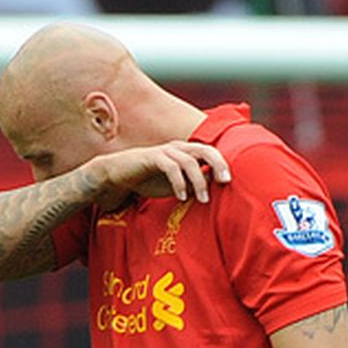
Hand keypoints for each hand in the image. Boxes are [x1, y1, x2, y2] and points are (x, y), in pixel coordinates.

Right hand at [88, 141, 229, 209]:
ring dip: (198, 181)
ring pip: (189, 161)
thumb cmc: (148, 180)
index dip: (222, 164)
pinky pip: (171, 168)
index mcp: (185, 152)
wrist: (118, 175)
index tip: (228, 181)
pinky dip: (179, 183)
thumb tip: (212, 184)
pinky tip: (181, 197)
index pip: (209, 152)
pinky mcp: (152, 158)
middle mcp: (178, 148)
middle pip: (205, 150)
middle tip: (225, 181)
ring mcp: (165, 151)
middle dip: (218, 164)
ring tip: (203, 199)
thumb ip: (193, 183)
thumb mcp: (176, 184)